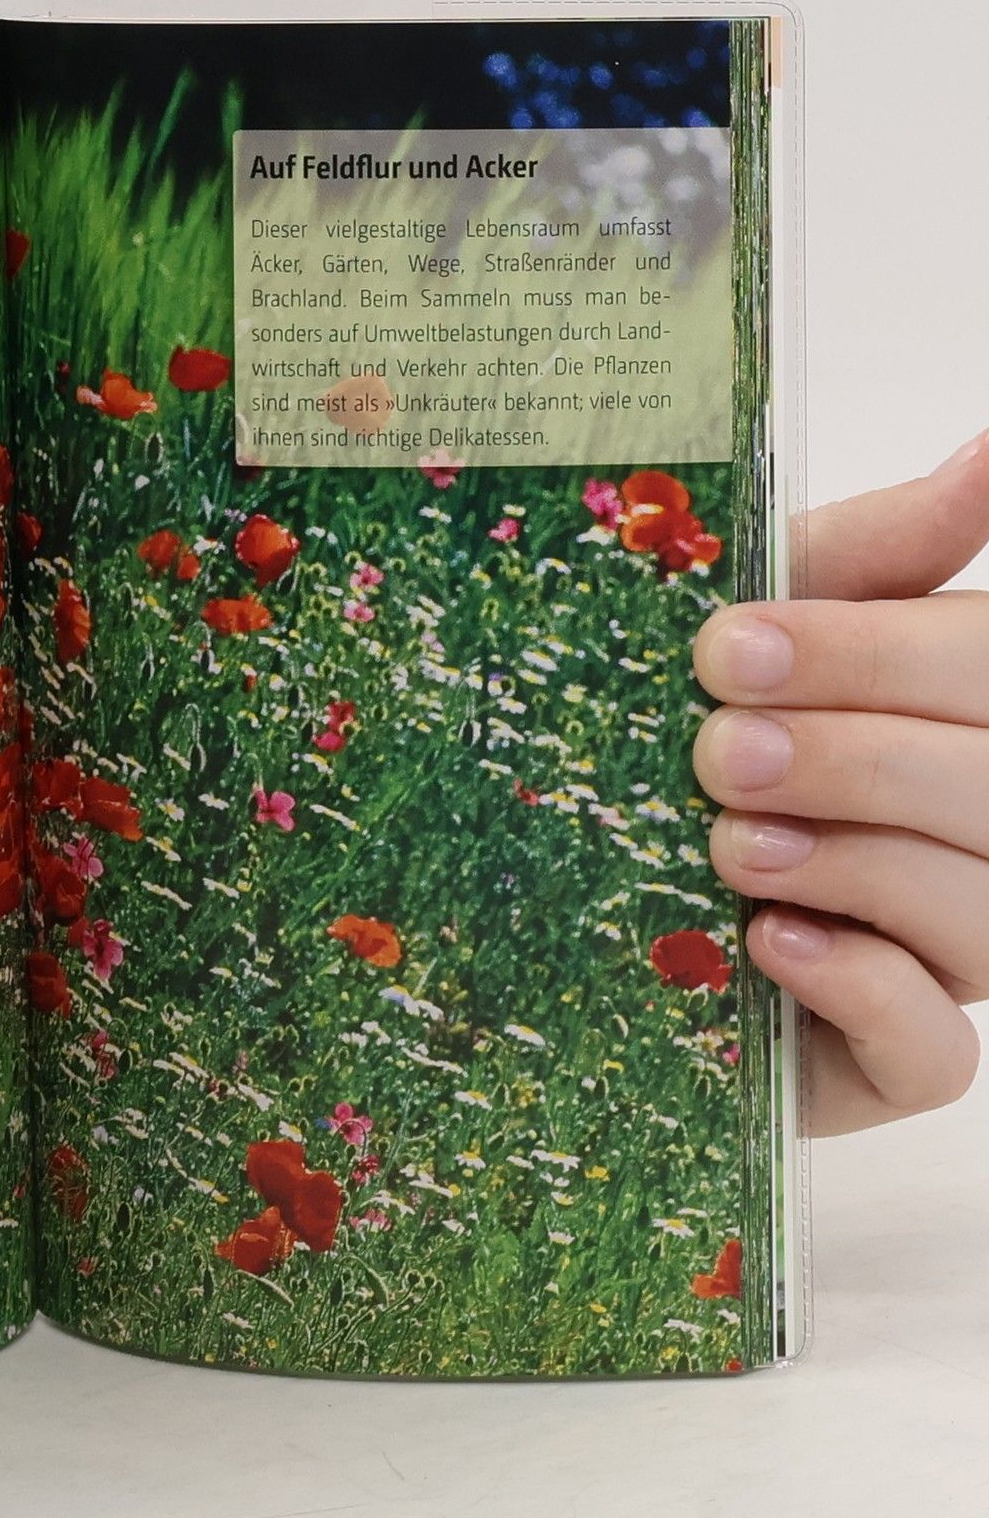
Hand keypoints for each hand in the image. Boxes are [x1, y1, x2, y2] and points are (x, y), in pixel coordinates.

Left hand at [696, 432, 988, 1133]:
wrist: (570, 903)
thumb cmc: (683, 743)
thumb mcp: (756, 633)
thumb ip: (871, 552)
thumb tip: (988, 457)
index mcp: (958, 721)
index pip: (984, 670)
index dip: (873, 656)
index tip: (729, 647)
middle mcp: (977, 834)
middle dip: (852, 759)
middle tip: (716, 750)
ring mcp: (947, 954)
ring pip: (986, 915)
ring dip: (853, 865)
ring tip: (730, 843)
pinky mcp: (894, 1060)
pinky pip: (938, 1049)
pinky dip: (861, 989)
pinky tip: (767, 943)